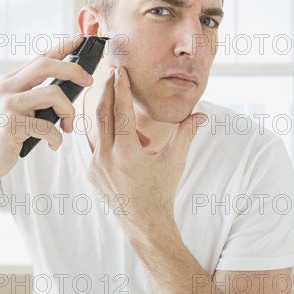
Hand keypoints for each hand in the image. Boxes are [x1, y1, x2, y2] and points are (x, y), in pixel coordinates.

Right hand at [0, 35, 93, 181]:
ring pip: (53, 94)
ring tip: (67, 127)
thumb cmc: (4, 134)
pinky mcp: (11, 126)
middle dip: (73, 70)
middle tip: (89, 82)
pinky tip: (53, 144)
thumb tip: (69, 84)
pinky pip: (47, 126)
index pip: (40, 56)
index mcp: (11, 81)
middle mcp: (7, 88)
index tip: (81, 40)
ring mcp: (8, 105)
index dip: (62, 46)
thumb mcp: (15, 106)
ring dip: (69, 112)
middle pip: (46, 65)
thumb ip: (33, 93)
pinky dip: (57, 138)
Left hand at [86, 66, 206, 239]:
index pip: (121, 111)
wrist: (145, 222)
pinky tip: (126, 138)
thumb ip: (186, 134)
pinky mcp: (91, 171)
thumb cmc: (161, 191)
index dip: (121, 89)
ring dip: (110, 114)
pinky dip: (109, 136)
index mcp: (127, 153)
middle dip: (109, 91)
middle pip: (104, 114)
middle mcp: (106, 157)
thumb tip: (202, 114)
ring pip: (99, 128)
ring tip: (128, 114)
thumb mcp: (175, 161)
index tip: (120, 71)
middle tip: (113, 73)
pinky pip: (97, 144)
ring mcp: (96, 165)